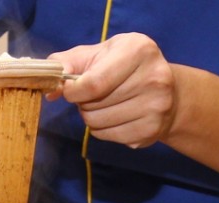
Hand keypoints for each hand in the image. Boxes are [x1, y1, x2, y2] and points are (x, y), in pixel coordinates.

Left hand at [48, 33, 177, 148]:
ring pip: (99, 123)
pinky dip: (103, 130)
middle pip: (94, 104)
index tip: (69, 90)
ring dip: (91, 117)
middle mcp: (153, 77)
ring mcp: (156, 107)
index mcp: (138, 50)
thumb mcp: (99, 54)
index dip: (73, 91)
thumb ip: (69, 63)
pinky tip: (114, 117)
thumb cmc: (124, 68)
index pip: (93, 83)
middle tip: (92, 96)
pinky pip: (109, 136)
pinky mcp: (152, 130)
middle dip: (83, 102)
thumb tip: (51, 89)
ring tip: (103, 105)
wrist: (167, 91)